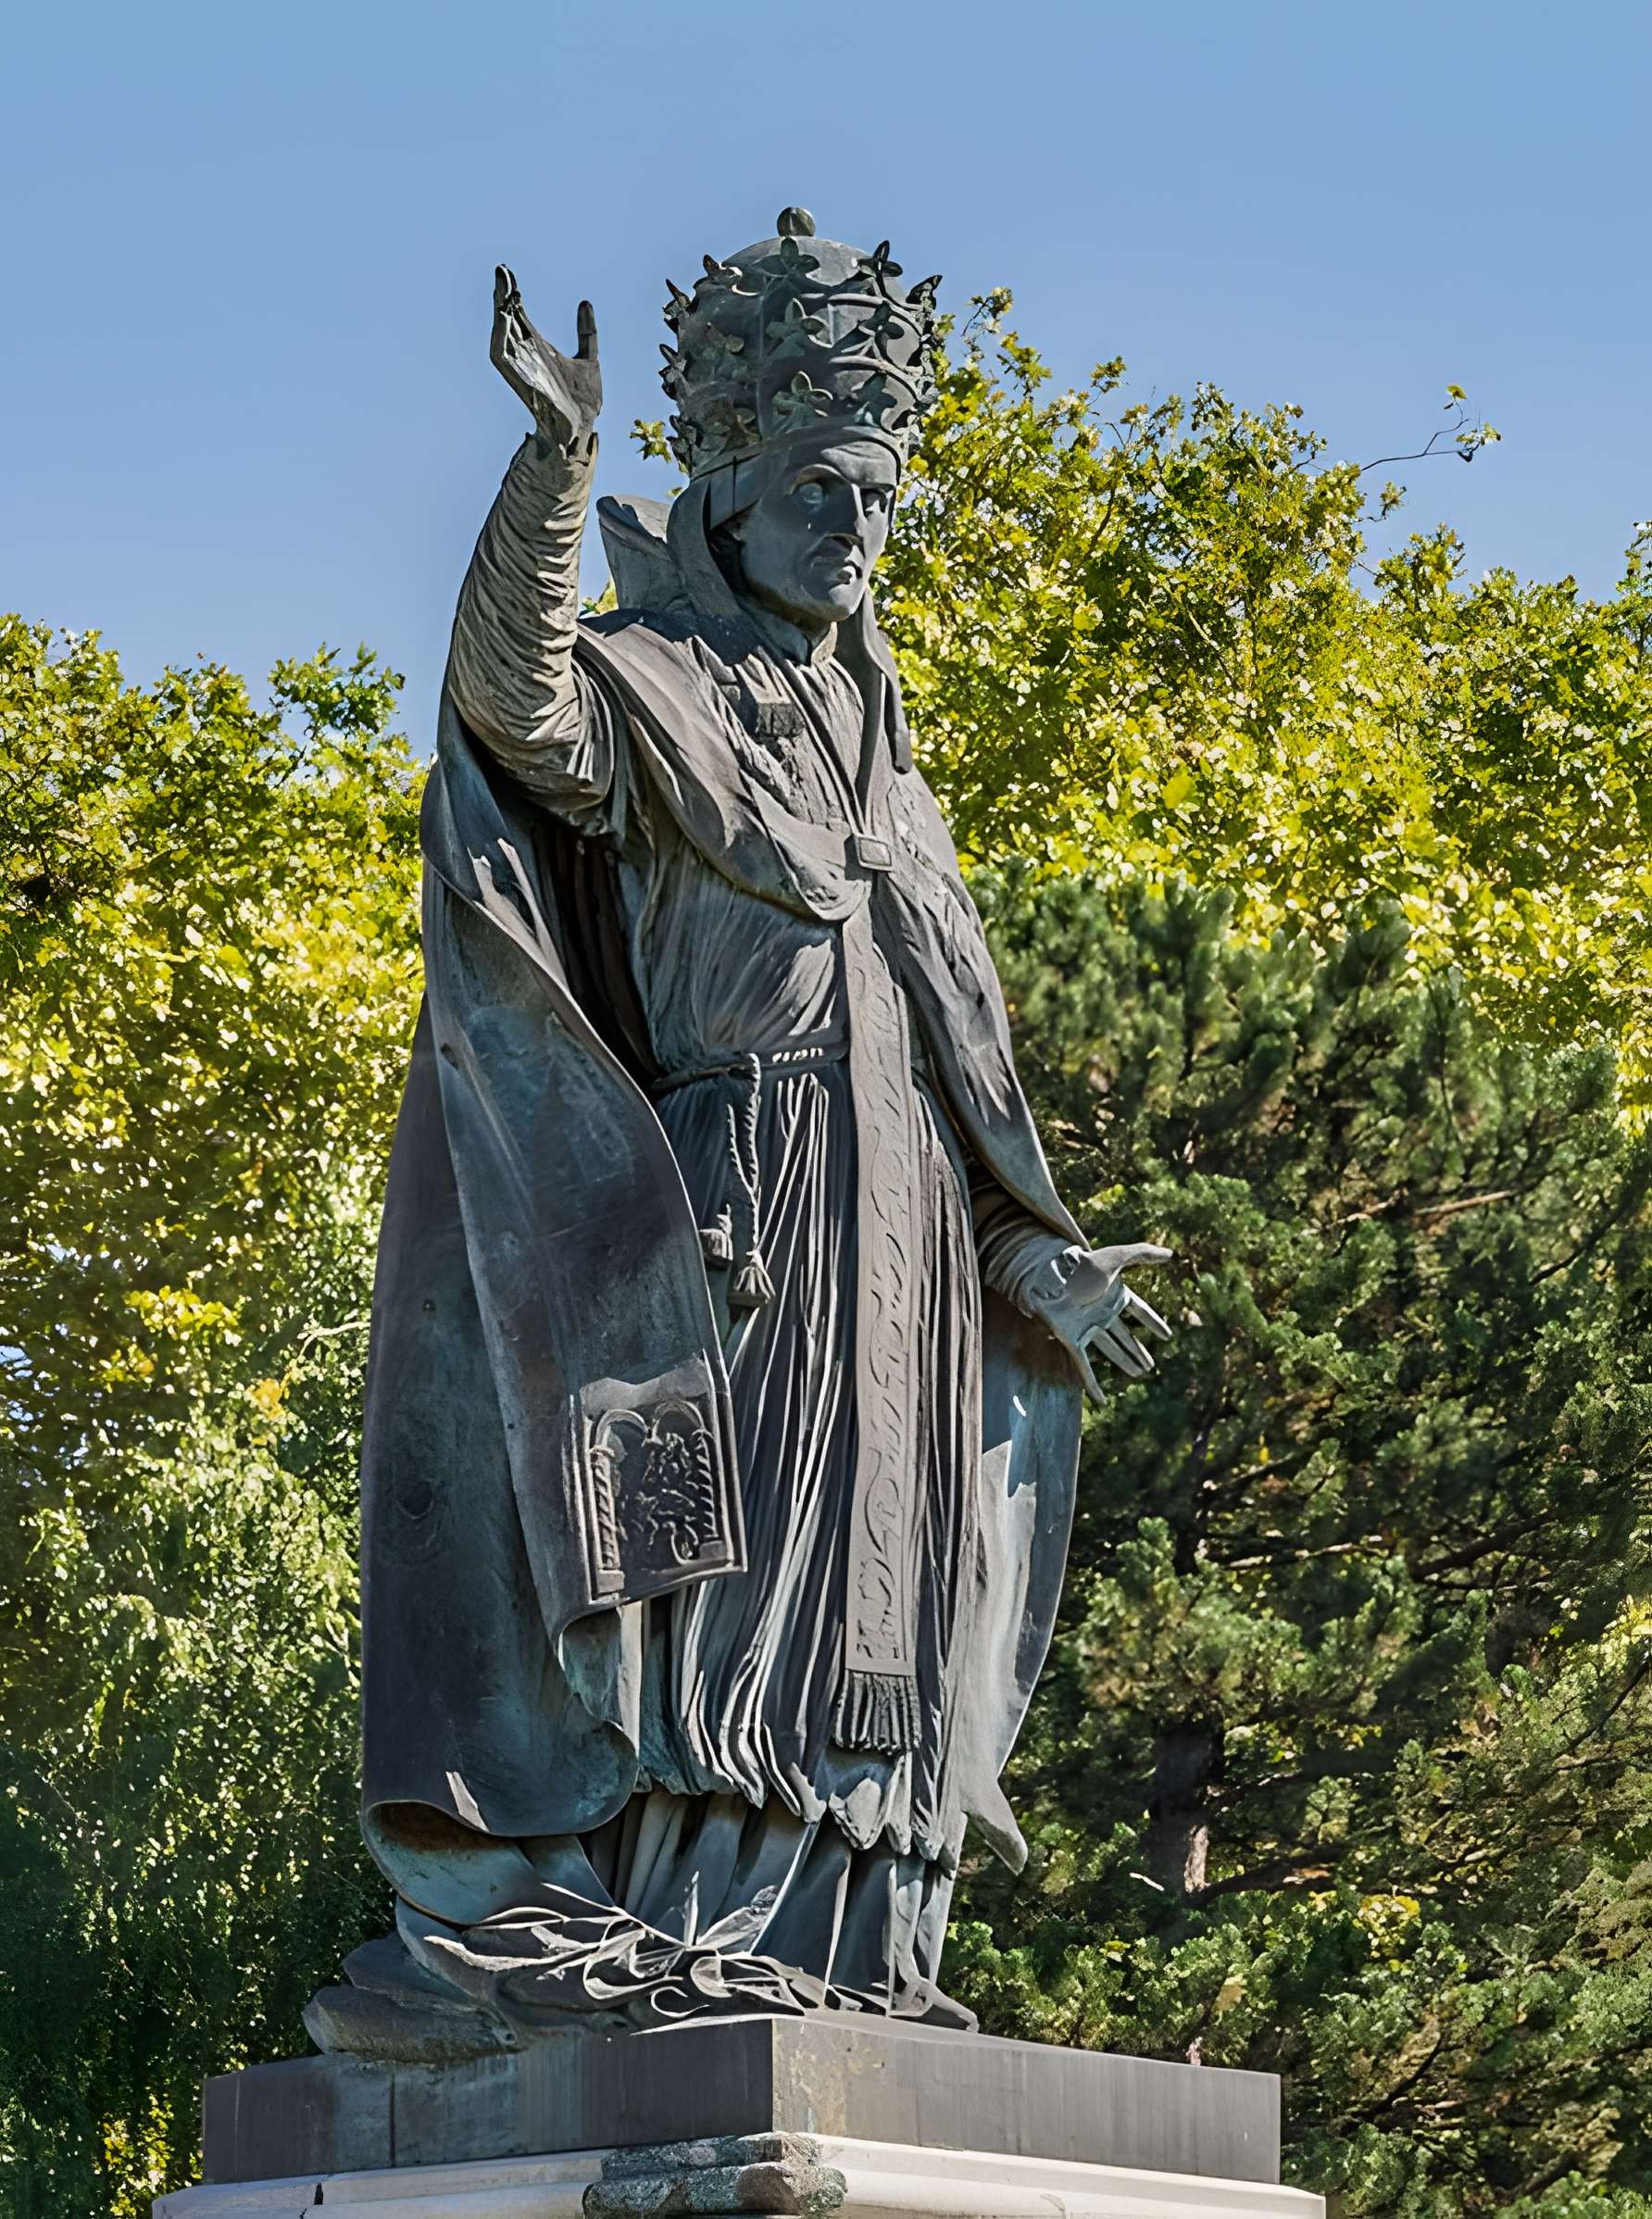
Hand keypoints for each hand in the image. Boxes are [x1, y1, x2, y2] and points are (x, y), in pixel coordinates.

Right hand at [490, 265, 601, 450]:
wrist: (584, 428)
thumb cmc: (584, 401)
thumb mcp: (589, 358)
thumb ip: (587, 332)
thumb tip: (585, 302)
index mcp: (539, 348)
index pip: (519, 315)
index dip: (513, 294)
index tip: (508, 270)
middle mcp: (527, 356)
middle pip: (508, 321)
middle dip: (502, 297)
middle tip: (501, 270)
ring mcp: (523, 368)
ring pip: (502, 336)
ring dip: (499, 313)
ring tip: (501, 288)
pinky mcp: (521, 382)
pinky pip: (504, 358)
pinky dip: (501, 338)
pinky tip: (504, 317)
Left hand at [1027, 1241, 1172, 1403]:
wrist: (1051, 1275)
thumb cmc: (1082, 1264)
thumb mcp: (1117, 1257)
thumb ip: (1144, 1253)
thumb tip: (1171, 1254)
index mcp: (1114, 1295)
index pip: (1139, 1312)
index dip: (1152, 1323)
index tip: (1167, 1336)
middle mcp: (1102, 1313)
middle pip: (1125, 1336)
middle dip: (1137, 1350)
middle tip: (1150, 1367)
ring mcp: (1087, 1327)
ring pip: (1111, 1350)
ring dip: (1125, 1362)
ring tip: (1138, 1374)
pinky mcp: (1072, 1340)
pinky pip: (1084, 1366)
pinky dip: (1092, 1384)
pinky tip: (1100, 1399)